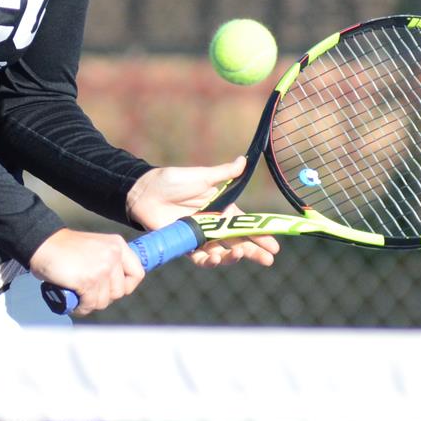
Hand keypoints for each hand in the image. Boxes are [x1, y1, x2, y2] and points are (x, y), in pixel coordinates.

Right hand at [27, 228, 144, 314]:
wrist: (42, 244)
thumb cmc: (65, 249)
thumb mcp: (95, 248)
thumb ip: (108, 261)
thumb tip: (117, 288)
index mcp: (117, 245)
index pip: (137, 273)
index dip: (127, 286)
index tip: (113, 289)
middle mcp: (113, 255)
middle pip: (120, 291)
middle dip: (104, 297)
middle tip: (89, 292)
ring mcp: (102, 268)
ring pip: (104, 301)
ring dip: (91, 303)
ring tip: (79, 297)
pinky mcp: (88, 281)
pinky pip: (90, 304)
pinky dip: (81, 307)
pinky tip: (75, 302)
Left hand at [124, 156, 279, 268]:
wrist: (145, 192)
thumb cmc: (172, 181)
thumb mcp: (201, 176)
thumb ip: (224, 174)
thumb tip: (244, 160)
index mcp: (221, 208)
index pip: (246, 224)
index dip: (261, 234)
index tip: (275, 244)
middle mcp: (213, 225)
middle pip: (239, 241)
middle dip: (254, 251)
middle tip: (268, 259)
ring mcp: (200, 236)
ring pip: (222, 252)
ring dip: (233, 257)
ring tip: (239, 254)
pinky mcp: (185, 245)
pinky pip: (200, 258)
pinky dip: (210, 260)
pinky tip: (217, 258)